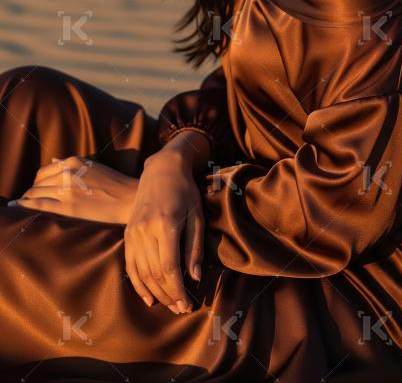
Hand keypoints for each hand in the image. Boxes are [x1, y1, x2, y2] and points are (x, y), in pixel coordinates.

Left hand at [7, 155, 137, 223]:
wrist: (129, 198)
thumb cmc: (113, 184)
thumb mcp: (92, 167)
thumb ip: (71, 165)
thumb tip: (54, 161)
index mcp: (73, 161)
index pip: (44, 172)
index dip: (36, 183)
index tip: (34, 191)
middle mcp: (68, 172)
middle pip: (38, 183)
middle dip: (31, 192)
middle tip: (27, 201)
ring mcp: (67, 189)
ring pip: (36, 193)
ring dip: (27, 200)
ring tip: (22, 206)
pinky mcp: (68, 206)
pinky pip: (39, 204)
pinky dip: (25, 205)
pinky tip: (17, 206)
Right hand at [124, 143, 206, 315]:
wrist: (162, 170)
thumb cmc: (185, 192)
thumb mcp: (197, 216)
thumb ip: (194, 248)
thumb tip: (194, 278)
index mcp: (165, 225)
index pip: (169, 268)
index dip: (178, 290)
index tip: (187, 304)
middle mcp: (145, 230)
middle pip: (155, 273)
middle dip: (169, 295)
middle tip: (181, 309)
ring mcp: (133, 232)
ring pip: (141, 272)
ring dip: (155, 292)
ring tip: (169, 305)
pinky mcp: (128, 233)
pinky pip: (130, 264)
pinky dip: (138, 283)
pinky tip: (148, 297)